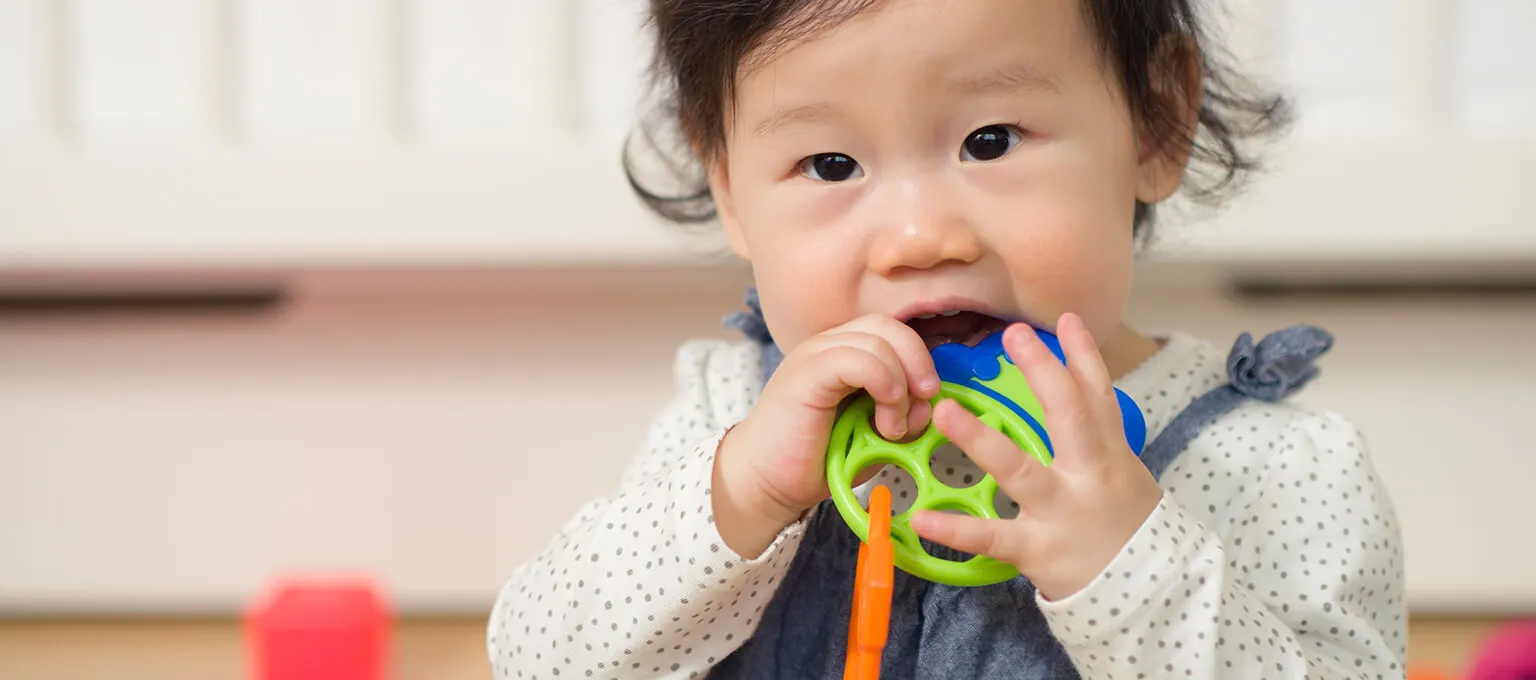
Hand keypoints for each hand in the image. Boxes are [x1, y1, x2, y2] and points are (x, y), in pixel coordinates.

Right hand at [713, 314, 938, 558]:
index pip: (893, 331)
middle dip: (918, 361)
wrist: (768, 482)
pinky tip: (884, 417)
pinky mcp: (806, 373)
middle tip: (924, 400)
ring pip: (878, 340)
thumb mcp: (875, 437)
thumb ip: (904, 416)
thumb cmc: (818, 460)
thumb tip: (930, 404)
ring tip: (893, 426)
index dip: (919, 358)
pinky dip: (883, 383)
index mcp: (844, 354)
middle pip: (889, 326)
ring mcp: (815, 355)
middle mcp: (828, 346)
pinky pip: (856, 358)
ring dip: (900, 384)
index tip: (928, 399)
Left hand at [909, 314, 1162, 600]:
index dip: (1083, 356)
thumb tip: (1077, 391)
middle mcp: (1089, 475)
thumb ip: (1098, 439)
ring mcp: (1062, 512)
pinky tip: (920, 518)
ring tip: (944, 411)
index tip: (1065, 319)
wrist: (1152, 596)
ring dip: (980, 439)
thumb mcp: (1125, 477)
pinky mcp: (1039, 549)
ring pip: (1020, 469)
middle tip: (1013, 333)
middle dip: (1043, 372)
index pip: (1098, 397)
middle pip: (1068, 414)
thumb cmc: (1126, 530)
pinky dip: (955, 530)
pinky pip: (992, 537)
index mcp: (1109, 456)